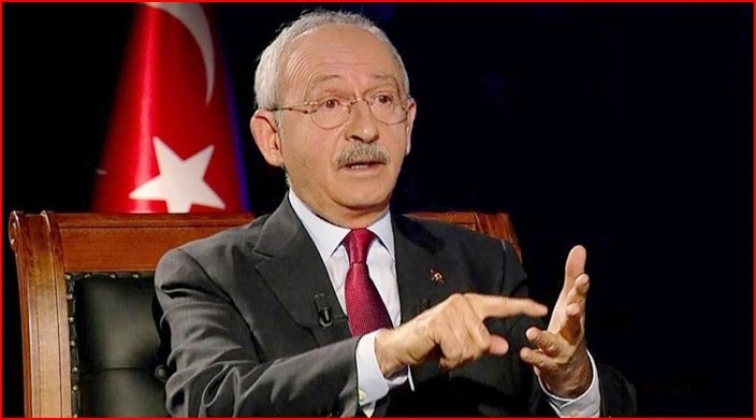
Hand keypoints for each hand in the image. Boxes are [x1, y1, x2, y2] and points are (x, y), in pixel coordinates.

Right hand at [375, 293, 547, 376]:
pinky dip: (450, 359)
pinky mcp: (440, 322)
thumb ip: (484, 343)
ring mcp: (451, 310)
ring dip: (458, 358)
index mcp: (471, 304)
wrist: (402, 345)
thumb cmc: (433, 344)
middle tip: (452, 353)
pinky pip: (458, 350)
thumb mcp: (462, 345)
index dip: (523, 307)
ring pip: (473, 347)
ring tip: (444, 352)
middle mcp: (462, 303)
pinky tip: (439, 354)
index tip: (542, 310)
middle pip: (485, 340)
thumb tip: (504, 346)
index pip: (501, 305)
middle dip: (470, 354)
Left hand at [520, 245, 592, 397]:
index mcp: (574, 314)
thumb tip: (579, 248)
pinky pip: (541, 361)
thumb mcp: (569, 301)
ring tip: (531, 332)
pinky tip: (524, 352)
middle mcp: (572, 332)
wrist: (571, 369)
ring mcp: (562, 350)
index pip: (580, 299)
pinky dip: (534, 357)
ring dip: (543, 338)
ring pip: (554, 344)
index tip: (584, 278)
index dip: (582, 289)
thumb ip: (572, 277)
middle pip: (575, 323)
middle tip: (571, 307)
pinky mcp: (550, 365)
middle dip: (574, 315)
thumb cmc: (568, 327)